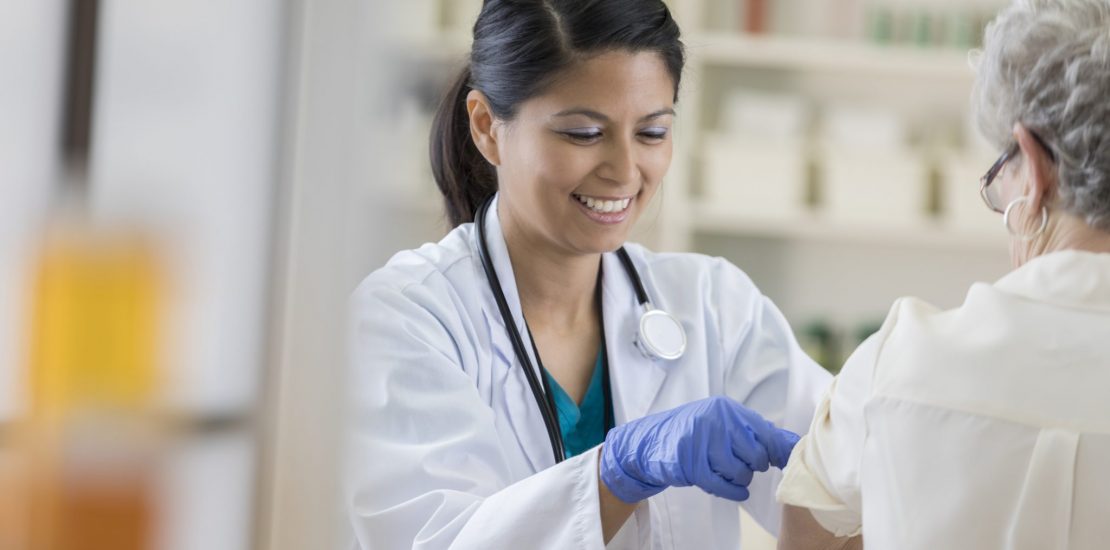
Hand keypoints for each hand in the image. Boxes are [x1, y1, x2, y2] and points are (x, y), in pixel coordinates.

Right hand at [599, 396, 798, 502]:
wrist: (651, 443)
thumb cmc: (694, 434)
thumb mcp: (724, 424)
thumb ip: (757, 432)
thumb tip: (795, 443)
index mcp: (727, 409)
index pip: (765, 434)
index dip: (777, 452)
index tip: (782, 462)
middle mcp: (716, 421)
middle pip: (756, 455)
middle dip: (752, 466)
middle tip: (738, 463)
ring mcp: (702, 442)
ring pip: (740, 472)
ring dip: (737, 478)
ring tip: (724, 471)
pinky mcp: (691, 464)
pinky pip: (723, 485)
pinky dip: (733, 492)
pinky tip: (735, 491)